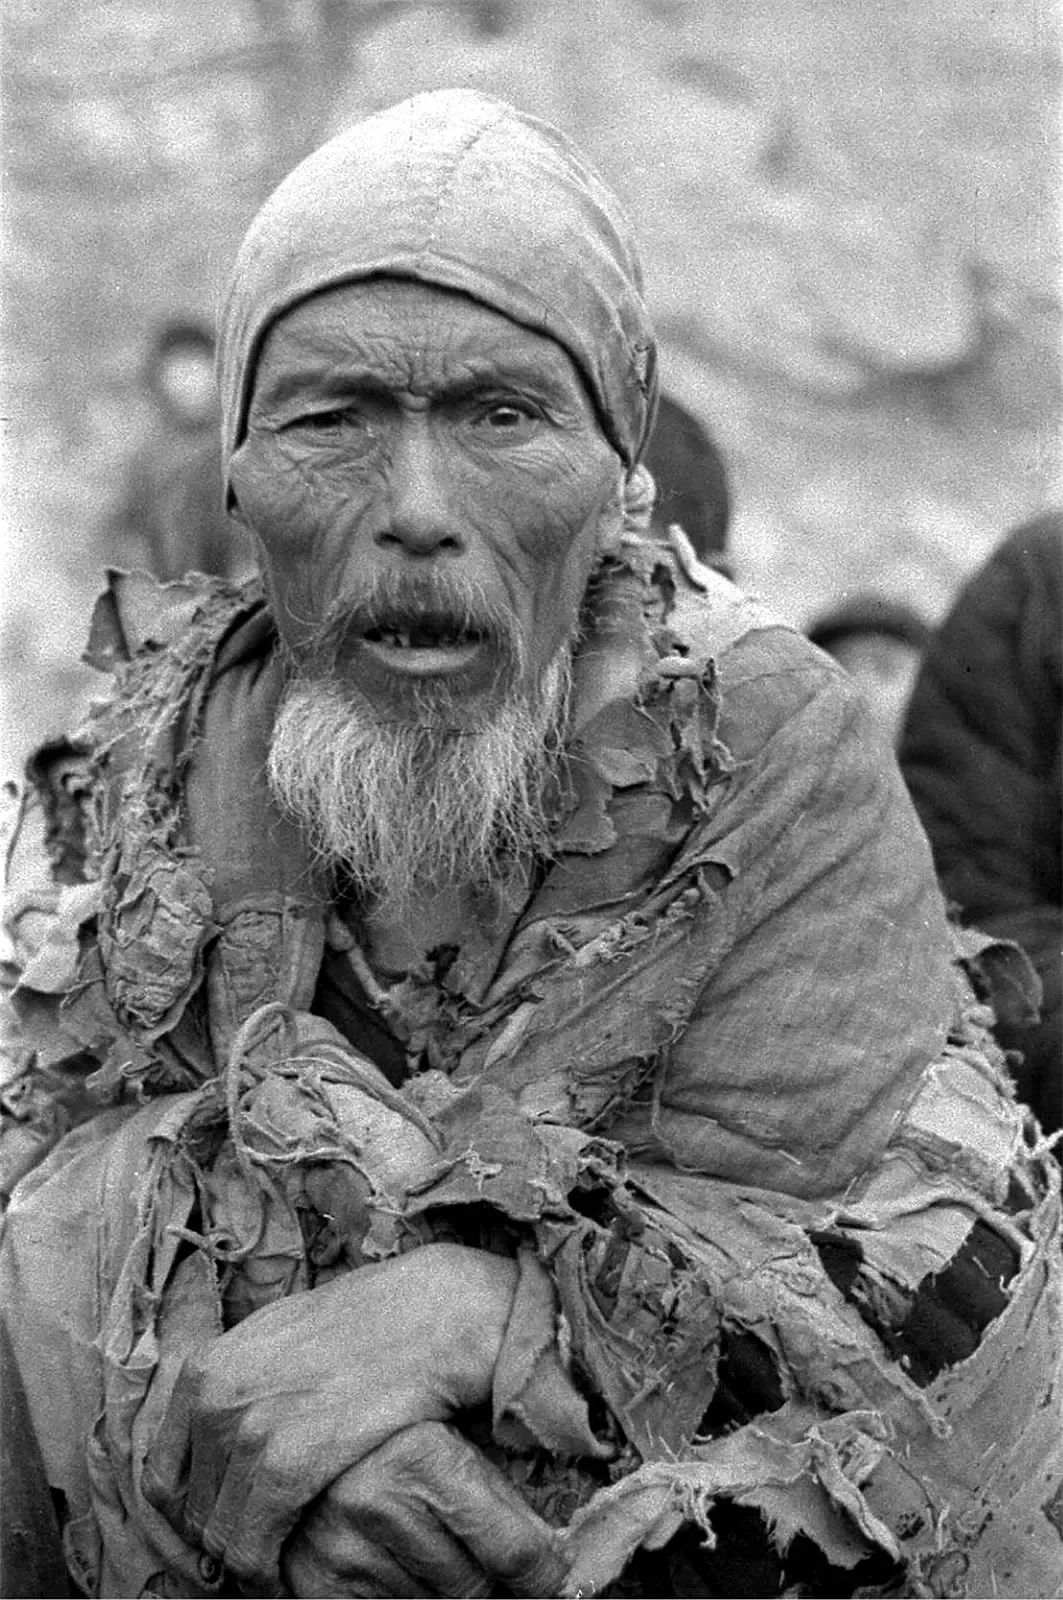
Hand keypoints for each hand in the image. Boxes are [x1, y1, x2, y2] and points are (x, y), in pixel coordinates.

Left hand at [142, 1245, 518, 1588]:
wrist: (431, 1313)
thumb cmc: (369, 1323)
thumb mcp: (283, 1335)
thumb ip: (241, 1382)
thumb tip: (219, 1429)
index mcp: (207, 1369)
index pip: (163, 1474)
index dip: (191, 1512)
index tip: (226, 1525)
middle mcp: (214, 1398)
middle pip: (191, 1511)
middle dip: (224, 1538)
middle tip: (262, 1550)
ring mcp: (248, 1430)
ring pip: (221, 1537)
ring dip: (250, 1561)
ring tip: (281, 1563)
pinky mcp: (287, 1464)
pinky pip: (254, 1547)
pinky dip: (268, 1573)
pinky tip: (291, 1574)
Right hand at [281, 1422, 568, 1597]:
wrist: (290, 1418)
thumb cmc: (387, 1416)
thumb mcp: (446, 1418)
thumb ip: (497, 1462)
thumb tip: (560, 1534)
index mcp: (421, 1455)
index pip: (515, 1552)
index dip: (546, 1575)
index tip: (554, 1578)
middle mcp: (376, 1502)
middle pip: (474, 1587)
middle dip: (489, 1577)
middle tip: (485, 1553)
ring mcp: (341, 1548)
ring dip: (443, 1586)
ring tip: (429, 1540)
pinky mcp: (316, 1581)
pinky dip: (403, 1594)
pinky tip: (397, 1559)